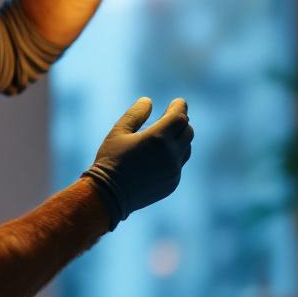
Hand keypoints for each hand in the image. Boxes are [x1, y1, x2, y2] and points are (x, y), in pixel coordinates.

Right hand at [82, 97, 193, 229]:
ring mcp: (174, 171)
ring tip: (165, 136)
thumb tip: (148, 101)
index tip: (178, 102)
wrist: (109, 196)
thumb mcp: (118, 132)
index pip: (180, 116)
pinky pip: (179, 164)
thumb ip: (135, 114)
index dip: (180, 107)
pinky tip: (159, 156)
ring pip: (186, 148)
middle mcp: (170, 154)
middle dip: (181, 122)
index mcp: (158, 138)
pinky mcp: (173, 183)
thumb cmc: (111, 160)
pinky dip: (175, 156)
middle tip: (170, 118)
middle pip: (187, 131)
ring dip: (180, 139)